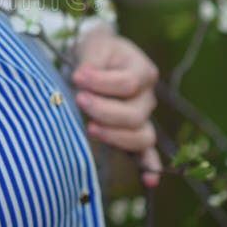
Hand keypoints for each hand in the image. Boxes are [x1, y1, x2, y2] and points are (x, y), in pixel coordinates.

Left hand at [71, 31, 161, 186]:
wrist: (98, 58)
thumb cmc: (96, 52)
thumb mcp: (93, 45)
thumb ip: (90, 61)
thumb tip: (82, 77)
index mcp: (143, 71)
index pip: (128, 83)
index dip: (102, 82)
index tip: (76, 76)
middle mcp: (147, 97)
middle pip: (134, 114)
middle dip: (103, 110)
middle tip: (79, 100)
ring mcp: (143, 118)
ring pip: (141, 136)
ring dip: (114, 136)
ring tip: (89, 128)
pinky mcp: (133, 133)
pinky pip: (146, 153)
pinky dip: (149, 166)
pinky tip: (148, 181)